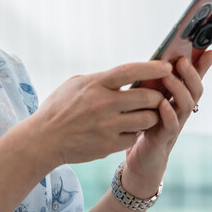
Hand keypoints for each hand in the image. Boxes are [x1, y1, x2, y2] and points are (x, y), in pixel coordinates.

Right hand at [25, 61, 172, 167]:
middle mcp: (103, 104)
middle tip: (158, 96)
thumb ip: (100, 79)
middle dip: (158, 96)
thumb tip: (125, 75)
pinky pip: (134, 137)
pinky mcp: (108, 145)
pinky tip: (128, 129)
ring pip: (147, 119)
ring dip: (151, 115)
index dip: (152, 68)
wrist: (44, 140)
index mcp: (95, 84)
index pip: (130, 71)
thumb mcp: (75, 84)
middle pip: (147, 97)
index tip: (167, 66)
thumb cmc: (59, 108)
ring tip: (145, 113)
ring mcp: (107, 126)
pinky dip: (135, 133)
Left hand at [122, 51, 211, 196]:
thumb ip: (158, 83)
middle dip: (192, 74)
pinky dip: (168, 113)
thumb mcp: (151, 100)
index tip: (210, 49)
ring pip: (186, 106)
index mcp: (179, 101)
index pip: (196, 80)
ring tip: (168, 76)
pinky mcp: (163, 139)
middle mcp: (181, 112)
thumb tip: (160, 59)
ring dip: (179, 89)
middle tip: (182, 60)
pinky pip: (171, 126)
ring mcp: (174, 125)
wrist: (142, 160)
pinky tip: (163, 103)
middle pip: (195, 91)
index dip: (204, 66)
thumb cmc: (146, 126)